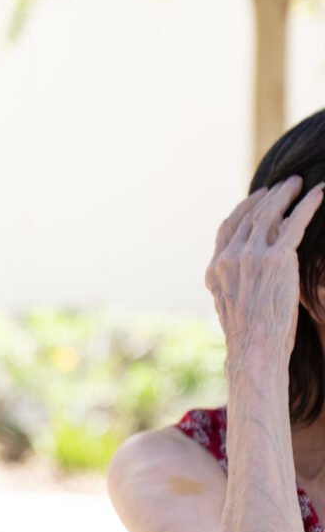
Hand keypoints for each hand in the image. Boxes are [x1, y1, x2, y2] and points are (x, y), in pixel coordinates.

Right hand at [205, 175, 324, 368]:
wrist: (254, 348)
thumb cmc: (250, 336)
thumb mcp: (233, 306)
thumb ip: (236, 283)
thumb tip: (251, 275)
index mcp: (215, 269)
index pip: (227, 228)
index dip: (243, 208)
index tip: (258, 197)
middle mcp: (229, 258)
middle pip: (249, 215)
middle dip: (268, 196)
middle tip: (284, 184)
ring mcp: (251, 256)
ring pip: (269, 214)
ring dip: (286, 194)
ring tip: (299, 183)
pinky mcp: (277, 258)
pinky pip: (295, 222)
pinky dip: (308, 204)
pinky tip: (319, 193)